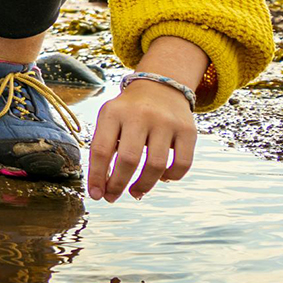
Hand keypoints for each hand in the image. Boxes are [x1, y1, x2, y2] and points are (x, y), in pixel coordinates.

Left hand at [88, 79, 195, 201]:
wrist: (160, 86)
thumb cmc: (128, 111)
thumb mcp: (110, 118)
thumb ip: (104, 146)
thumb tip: (101, 186)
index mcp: (113, 112)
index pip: (101, 149)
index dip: (97, 176)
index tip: (95, 194)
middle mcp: (139, 115)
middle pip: (128, 160)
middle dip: (118, 184)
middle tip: (112, 197)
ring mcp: (165, 122)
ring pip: (155, 166)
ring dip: (143, 185)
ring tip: (135, 192)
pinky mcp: (188, 130)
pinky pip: (182, 164)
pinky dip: (171, 177)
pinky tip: (161, 178)